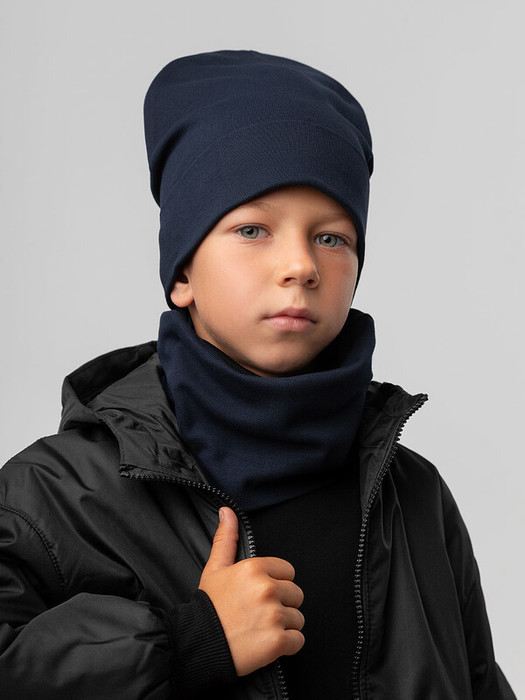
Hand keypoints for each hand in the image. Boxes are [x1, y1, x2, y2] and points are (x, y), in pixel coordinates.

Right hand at [199, 506, 304, 676]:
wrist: (198, 646)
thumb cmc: (208, 607)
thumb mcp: (215, 568)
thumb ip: (225, 538)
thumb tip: (227, 512)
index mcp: (254, 568)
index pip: (288, 571)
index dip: (276, 583)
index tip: (260, 594)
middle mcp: (267, 589)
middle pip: (296, 594)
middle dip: (282, 604)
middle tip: (259, 613)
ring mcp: (273, 615)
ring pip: (298, 618)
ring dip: (284, 626)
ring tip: (261, 628)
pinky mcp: (277, 641)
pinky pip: (298, 640)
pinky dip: (287, 645)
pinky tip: (266, 643)